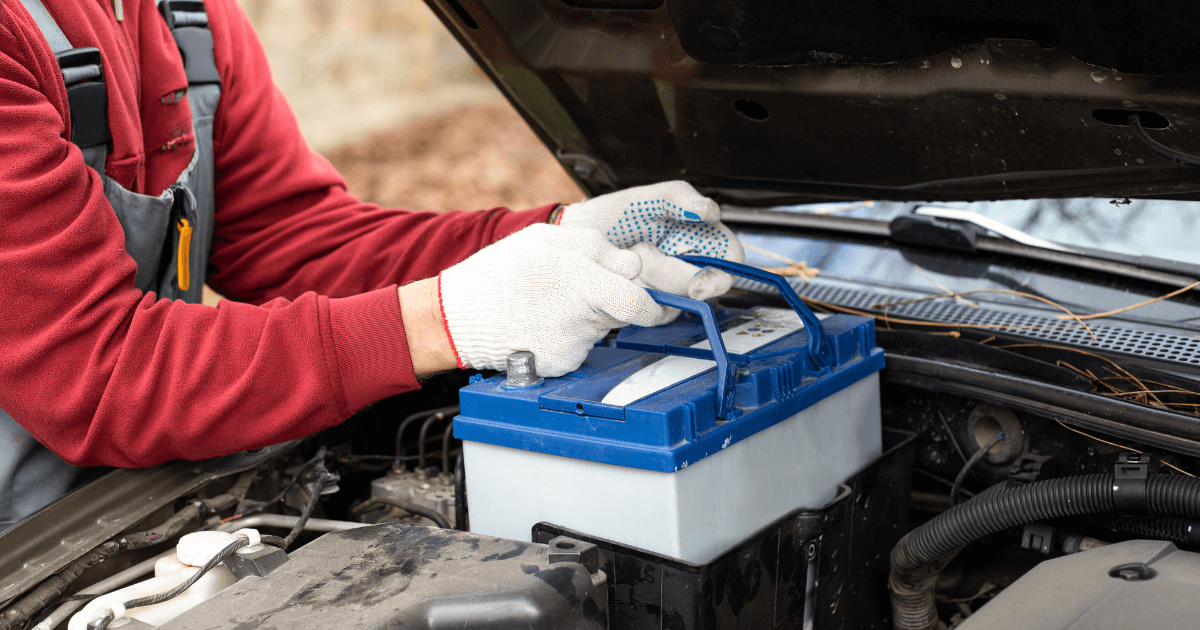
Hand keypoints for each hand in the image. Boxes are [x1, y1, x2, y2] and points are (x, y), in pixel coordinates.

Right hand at [435, 224, 662, 376]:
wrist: (456, 319)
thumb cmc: (498, 274)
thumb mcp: (544, 239)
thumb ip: (595, 247)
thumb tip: (632, 264)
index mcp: (579, 278)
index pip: (639, 302)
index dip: (650, 301)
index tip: (651, 299)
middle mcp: (579, 317)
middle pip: (626, 315)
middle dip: (619, 303)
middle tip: (591, 293)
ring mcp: (570, 345)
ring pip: (602, 328)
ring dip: (590, 316)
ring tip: (551, 305)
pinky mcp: (560, 365)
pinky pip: (581, 347)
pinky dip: (570, 336)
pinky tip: (543, 325)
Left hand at [557, 181, 743, 320]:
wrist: (574, 236)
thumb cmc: (612, 216)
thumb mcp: (645, 199)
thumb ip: (678, 198)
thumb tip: (710, 211)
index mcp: (698, 238)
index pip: (729, 259)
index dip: (722, 273)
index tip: (700, 282)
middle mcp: (687, 266)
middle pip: (704, 287)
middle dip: (672, 274)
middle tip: (644, 254)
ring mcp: (666, 289)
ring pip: (675, 300)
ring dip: (648, 279)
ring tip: (626, 255)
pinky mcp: (645, 307)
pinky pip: (650, 313)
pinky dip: (632, 294)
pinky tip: (617, 274)